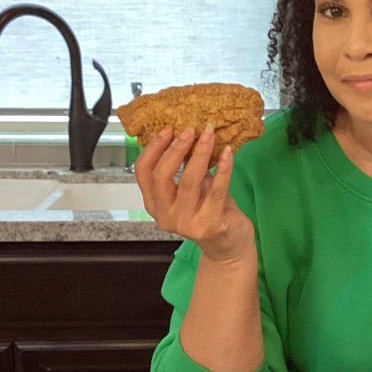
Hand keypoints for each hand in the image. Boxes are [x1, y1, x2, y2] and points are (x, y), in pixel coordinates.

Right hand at [134, 124, 254, 262]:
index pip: (143, 172)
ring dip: (200, 154)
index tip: (168, 129)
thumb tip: (186, 132)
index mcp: (154, 204)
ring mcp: (186, 223)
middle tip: (190, 130)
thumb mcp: (191, 187)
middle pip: (161, 176)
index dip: (154, 148)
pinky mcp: (209, 225)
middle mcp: (165, 216)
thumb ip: (183, 166)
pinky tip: (228, 153)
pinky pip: (216, 191)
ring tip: (210, 135)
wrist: (229, 243)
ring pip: (189, 182)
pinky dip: (223, 169)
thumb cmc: (209, 211)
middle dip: (175, 149)